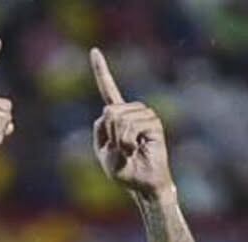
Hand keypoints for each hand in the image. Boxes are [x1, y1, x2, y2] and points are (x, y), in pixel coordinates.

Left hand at [90, 47, 173, 197]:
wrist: (143, 184)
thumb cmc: (125, 171)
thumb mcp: (105, 155)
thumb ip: (101, 132)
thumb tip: (109, 110)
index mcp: (116, 116)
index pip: (108, 90)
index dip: (101, 71)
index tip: (94, 51)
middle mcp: (130, 111)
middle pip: (108, 113)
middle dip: (110, 136)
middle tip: (120, 150)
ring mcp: (143, 114)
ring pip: (119, 120)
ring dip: (120, 142)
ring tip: (130, 151)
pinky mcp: (153, 122)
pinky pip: (131, 127)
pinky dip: (128, 142)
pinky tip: (137, 149)